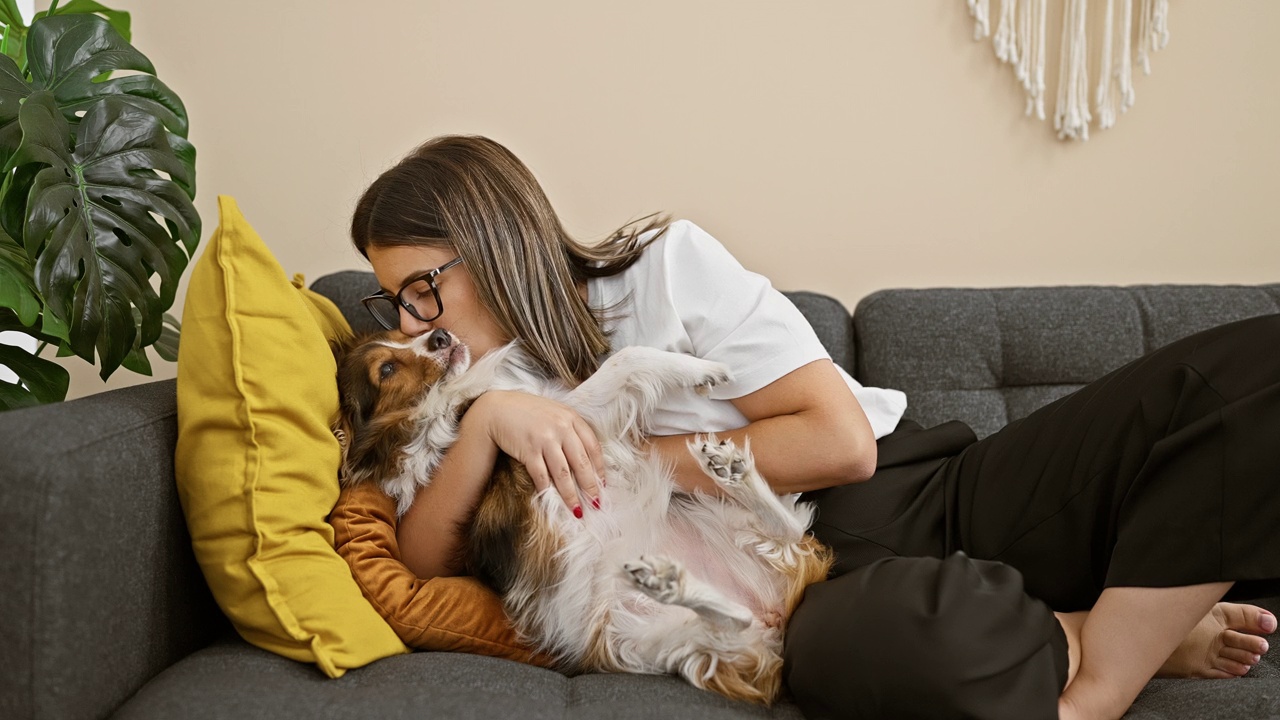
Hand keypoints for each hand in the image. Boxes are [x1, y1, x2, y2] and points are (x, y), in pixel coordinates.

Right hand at [469, 390, 605, 517]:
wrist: (496, 408)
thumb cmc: (527, 411)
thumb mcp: (555, 412)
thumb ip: (571, 428)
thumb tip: (586, 458)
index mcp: (571, 418)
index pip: (593, 447)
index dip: (600, 469)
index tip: (602, 484)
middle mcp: (561, 428)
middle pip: (581, 463)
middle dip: (590, 487)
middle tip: (595, 504)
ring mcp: (545, 439)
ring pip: (563, 474)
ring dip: (571, 495)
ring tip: (576, 510)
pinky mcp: (528, 450)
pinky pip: (541, 475)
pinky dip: (547, 490)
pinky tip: (552, 500)